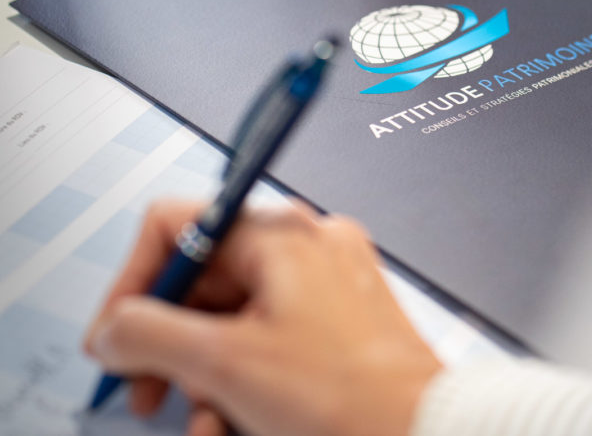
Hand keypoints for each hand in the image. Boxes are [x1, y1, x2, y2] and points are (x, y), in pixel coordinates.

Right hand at [84, 200, 441, 435]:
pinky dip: (246, 373)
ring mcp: (326, 278)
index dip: (133, 283)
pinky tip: (240, 418)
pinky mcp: (338, 315)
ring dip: (207, 372)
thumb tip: (114, 328)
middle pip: (204, 278)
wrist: (425, 432)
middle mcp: (305, 244)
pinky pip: (271, 332)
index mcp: (280, 232)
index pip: (176, 228)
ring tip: (207, 422)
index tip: (115, 337)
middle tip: (147, 390)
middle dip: (170, 345)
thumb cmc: (350, 396)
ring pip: (235, 314)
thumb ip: (149, 335)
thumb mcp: (226, 364)